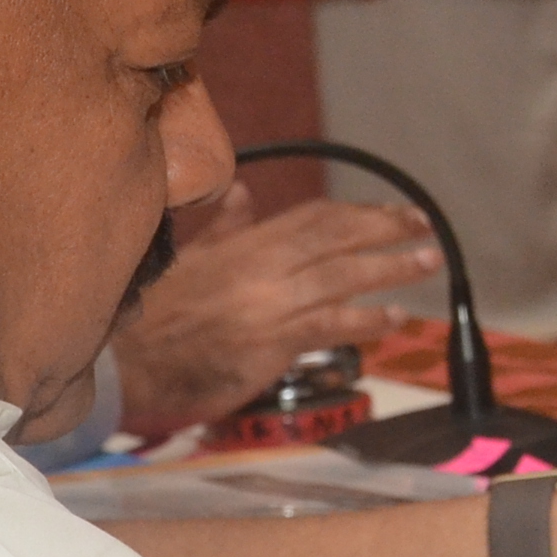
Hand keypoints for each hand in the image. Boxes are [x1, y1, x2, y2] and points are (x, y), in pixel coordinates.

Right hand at [108, 184, 441, 436]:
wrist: (128, 363)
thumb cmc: (156, 313)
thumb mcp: (192, 258)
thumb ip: (227, 228)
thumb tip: (244, 194)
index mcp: (246, 243)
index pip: (315, 217)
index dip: (360, 212)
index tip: (395, 211)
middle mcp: (263, 268)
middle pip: (337, 238)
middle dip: (386, 229)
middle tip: (425, 226)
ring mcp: (269, 305)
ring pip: (341, 278)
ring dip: (390, 269)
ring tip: (427, 261)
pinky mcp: (271, 345)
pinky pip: (329, 326)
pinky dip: (366, 320)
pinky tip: (395, 318)